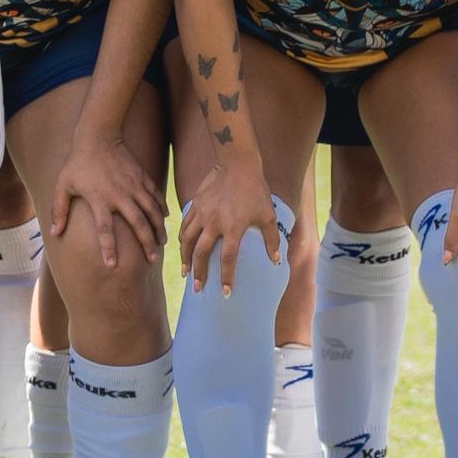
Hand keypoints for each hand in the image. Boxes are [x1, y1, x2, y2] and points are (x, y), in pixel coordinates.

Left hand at [46, 133, 166, 270]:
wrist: (97, 137)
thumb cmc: (77, 164)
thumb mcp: (63, 186)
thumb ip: (59, 210)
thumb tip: (54, 233)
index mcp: (99, 199)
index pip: (105, 229)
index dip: (108, 248)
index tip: (112, 265)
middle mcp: (119, 194)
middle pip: (137, 223)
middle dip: (146, 243)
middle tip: (152, 260)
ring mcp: (133, 186)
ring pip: (151, 211)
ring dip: (158, 228)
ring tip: (163, 243)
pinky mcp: (142, 177)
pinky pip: (155, 196)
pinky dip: (161, 208)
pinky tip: (165, 219)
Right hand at [178, 138, 281, 292]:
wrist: (237, 164)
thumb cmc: (256, 190)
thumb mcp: (268, 216)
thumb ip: (272, 240)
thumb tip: (276, 262)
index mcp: (233, 227)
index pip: (227, 259)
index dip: (226, 277)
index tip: (226, 293)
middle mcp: (214, 222)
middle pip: (200, 253)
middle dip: (198, 273)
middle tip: (197, 288)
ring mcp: (201, 213)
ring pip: (186, 240)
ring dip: (184, 258)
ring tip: (184, 272)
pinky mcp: (194, 204)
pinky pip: (184, 225)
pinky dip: (181, 239)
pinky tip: (181, 247)